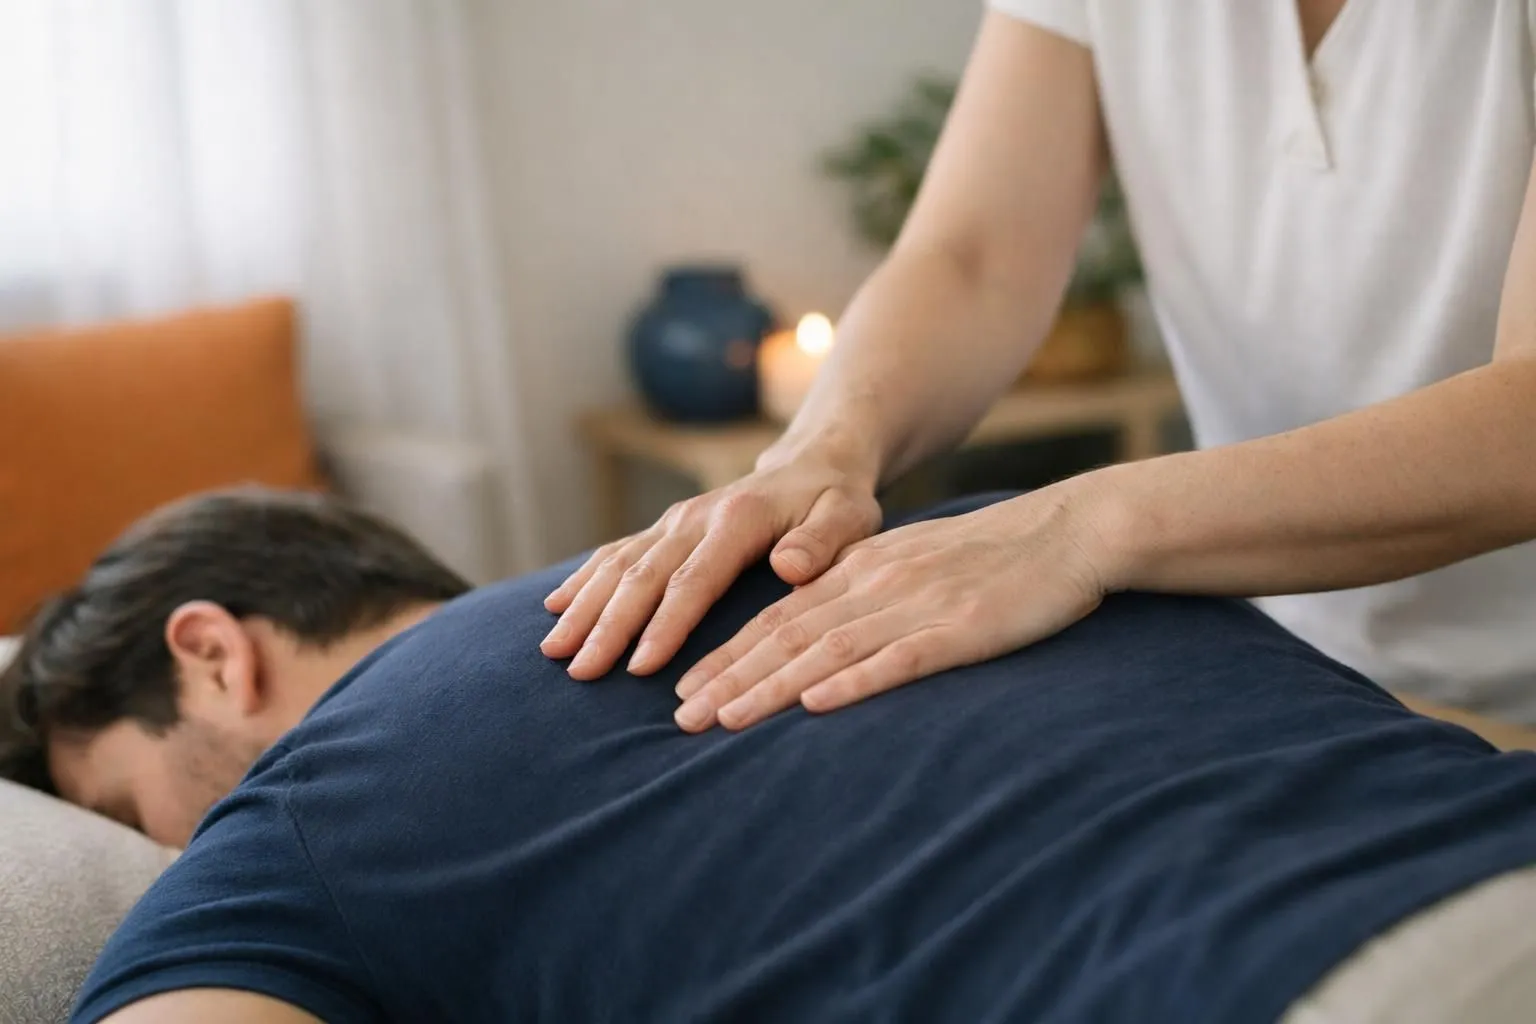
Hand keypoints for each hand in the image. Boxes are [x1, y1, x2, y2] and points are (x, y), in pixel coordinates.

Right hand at [541, 451, 881, 679]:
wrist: (813, 462)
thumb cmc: (836, 501)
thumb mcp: (849, 516)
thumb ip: (822, 541)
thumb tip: (788, 565)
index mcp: (738, 519)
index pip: (694, 579)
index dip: (666, 623)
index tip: (641, 665)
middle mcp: (695, 516)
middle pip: (643, 575)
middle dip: (608, 625)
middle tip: (580, 671)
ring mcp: (674, 521)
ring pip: (619, 564)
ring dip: (584, 607)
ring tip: (553, 650)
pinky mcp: (665, 528)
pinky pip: (616, 553)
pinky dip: (584, 580)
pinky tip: (555, 609)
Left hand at [671, 486, 1112, 731]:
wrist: (1070, 529)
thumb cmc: (995, 557)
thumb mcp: (915, 565)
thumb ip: (866, 595)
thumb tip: (818, 640)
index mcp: (862, 570)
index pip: (779, 618)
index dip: (729, 656)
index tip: (685, 689)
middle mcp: (876, 584)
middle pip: (787, 636)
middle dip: (729, 679)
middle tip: (681, 718)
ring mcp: (916, 605)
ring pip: (826, 650)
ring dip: (770, 688)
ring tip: (722, 721)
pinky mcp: (960, 628)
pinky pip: (898, 658)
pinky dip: (852, 682)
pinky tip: (816, 705)